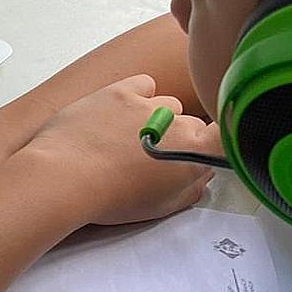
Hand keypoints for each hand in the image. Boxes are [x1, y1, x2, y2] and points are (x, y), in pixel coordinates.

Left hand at [19, 75, 219, 227]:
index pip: (226, 137)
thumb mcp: (160, 207)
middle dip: (180, 139)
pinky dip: (138, 95)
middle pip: (193, 123)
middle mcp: (177, 122)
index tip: (211, 150)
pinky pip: (144, 85)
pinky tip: (123, 112)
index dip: (223, 142)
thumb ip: (190, 188)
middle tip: (155, 158)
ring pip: (168, 104)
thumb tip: (201, 175)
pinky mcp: (119, 90)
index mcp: (192, 152)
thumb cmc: (110, 198)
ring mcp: (148, 103)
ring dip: (158, 117)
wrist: (65, 176)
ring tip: (131, 138)